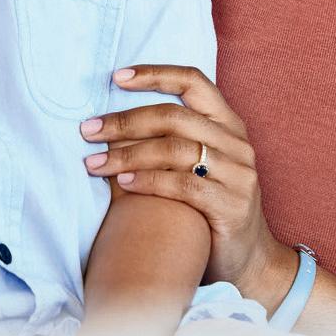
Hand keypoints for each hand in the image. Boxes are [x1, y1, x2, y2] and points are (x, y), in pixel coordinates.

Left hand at [79, 65, 283, 288]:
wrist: (248, 261)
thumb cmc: (209, 210)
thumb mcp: (197, 167)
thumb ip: (170, 141)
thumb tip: (111, 125)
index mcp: (228, 125)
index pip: (194, 82)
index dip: (155, 74)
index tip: (116, 78)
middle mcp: (237, 143)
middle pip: (175, 117)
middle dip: (125, 121)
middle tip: (88, 131)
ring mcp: (239, 174)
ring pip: (175, 150)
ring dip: (127, 155)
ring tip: (94, 163)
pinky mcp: (233, 206)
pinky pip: (183, 186)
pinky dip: (148, 181)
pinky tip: (122, 183)